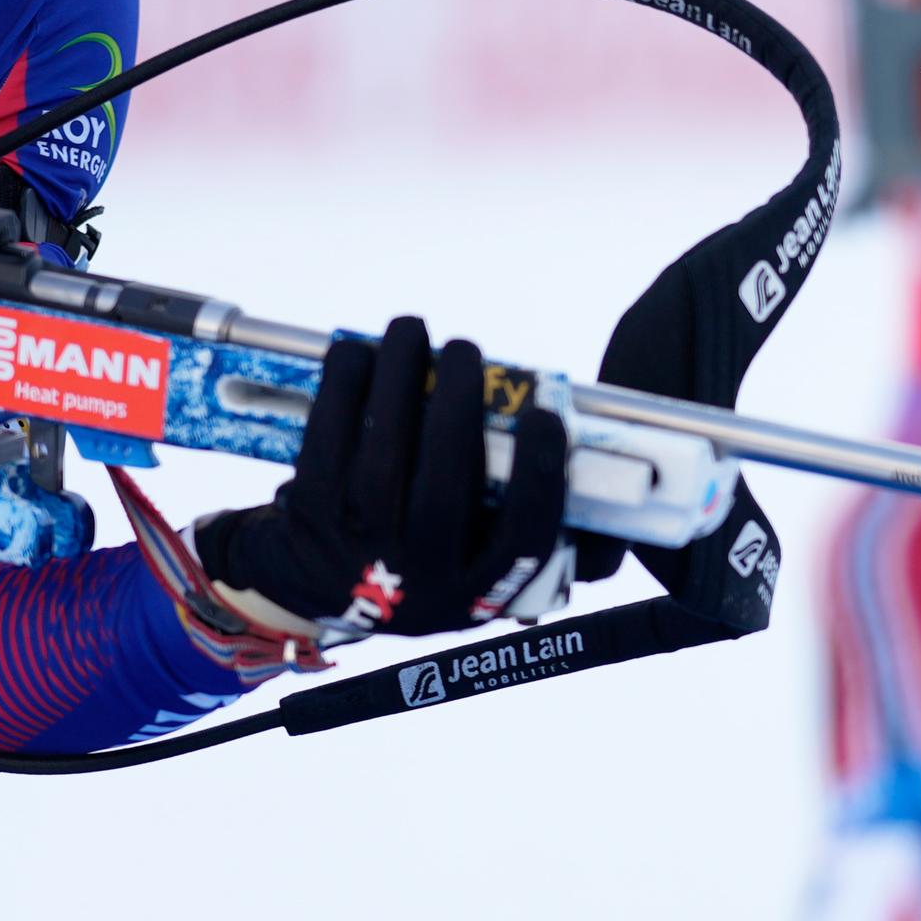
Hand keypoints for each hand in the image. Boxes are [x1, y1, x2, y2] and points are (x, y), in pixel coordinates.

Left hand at [191, 319, 571, 645]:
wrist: (316, 585)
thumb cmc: (423, 552)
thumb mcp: (478, 566)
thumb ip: (543, 538)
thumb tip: (613, 512)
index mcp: (477, 591)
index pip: (523, 541)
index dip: (539, 477)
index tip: (544, 415)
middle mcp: (418, 584)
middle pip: (446, 494)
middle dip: (458, 407)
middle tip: (464, 347)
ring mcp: (357, 556)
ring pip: (382, 463)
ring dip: (397, 381)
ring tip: (410, 329)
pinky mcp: (307, 521)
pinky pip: (325, 446)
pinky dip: (341, 390)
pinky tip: (357, 354)